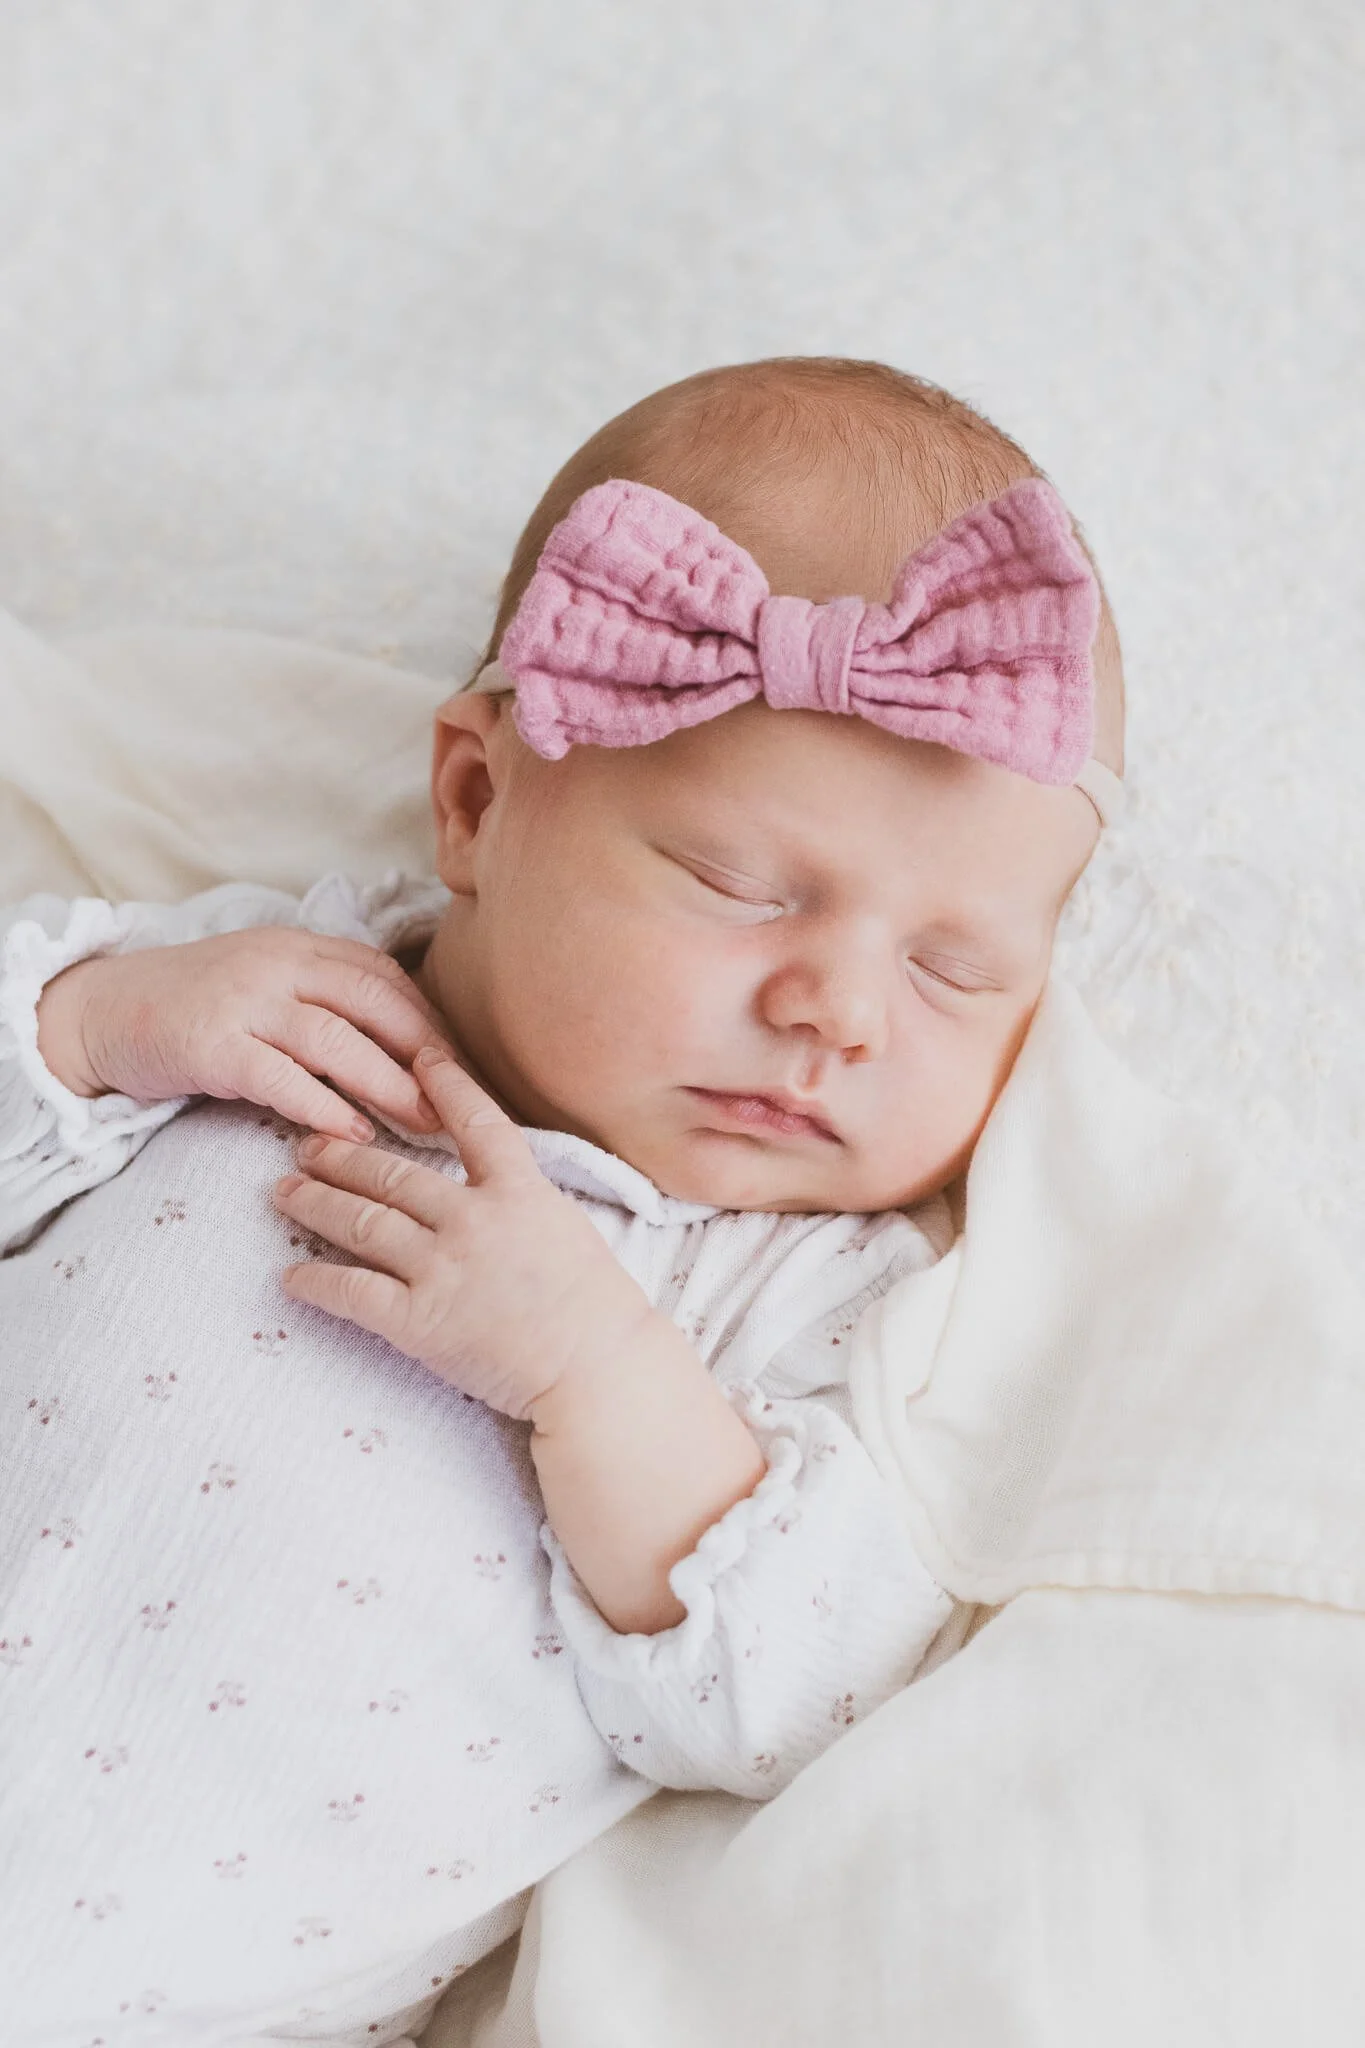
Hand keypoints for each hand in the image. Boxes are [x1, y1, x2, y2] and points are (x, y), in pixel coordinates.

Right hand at [36, 927, 454, 1139]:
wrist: (101, 1011)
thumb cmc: (195, 1007)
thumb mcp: (267, 986)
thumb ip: (324, 1002)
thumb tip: (402, 1050)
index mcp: (299, 946)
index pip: (385, 978)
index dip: (430, 1024)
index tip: (462, 1070)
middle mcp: (277, 964)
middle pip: (373, 1003)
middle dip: (424, 1055)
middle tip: (458, 1104)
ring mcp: (243, 1000)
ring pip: (335, 1039)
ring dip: (387, 1084)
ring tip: (422, 1124)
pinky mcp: (211, 1043)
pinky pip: (280, 1076)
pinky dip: (322, 1106)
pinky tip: (353, 1134)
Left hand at [272, 1046, 658, 1420]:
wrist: (598, 1372)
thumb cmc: (597, 1309)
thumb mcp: (568, 1228)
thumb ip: (525, 1199)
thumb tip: (496, 1184)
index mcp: (520, 1192)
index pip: (475, 1121)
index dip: (444, 1084)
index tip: (417, 1057)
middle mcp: (474, 1220)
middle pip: (393, 1174)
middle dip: (342, 1156)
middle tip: (309, 1144)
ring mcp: (442, 1269)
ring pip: (363, 1223)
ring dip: (317, 1204)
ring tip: (286, 1191)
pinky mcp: (419, 1322)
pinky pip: (351, 1293)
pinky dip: (315, 1281)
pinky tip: (291, 1277)